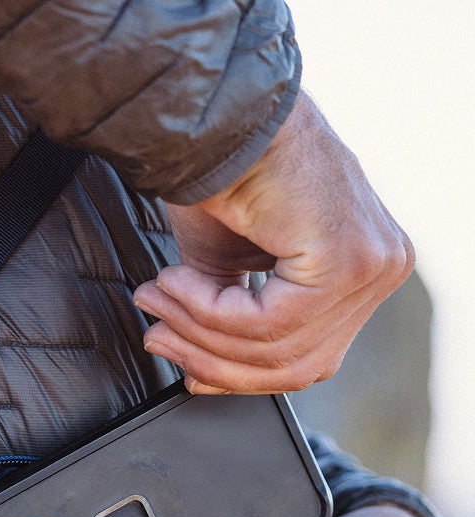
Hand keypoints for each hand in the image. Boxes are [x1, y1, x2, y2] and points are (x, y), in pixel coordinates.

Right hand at [132, 92, 414, 394]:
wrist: (219, 120)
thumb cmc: (226, 176)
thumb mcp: (228, 273)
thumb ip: (232, 325)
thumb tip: (200, 374)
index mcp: (361, 272)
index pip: (305, 359)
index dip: (235, 377)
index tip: (184, 368)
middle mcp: (380, 269)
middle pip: (292, 365)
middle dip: (209, 357)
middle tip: (156, 334)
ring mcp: (373, 265)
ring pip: (274, 348)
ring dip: (198, 328)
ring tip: (158, 296)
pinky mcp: (347, 260)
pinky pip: (267, 322)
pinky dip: (208, 310)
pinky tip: (177, 282)